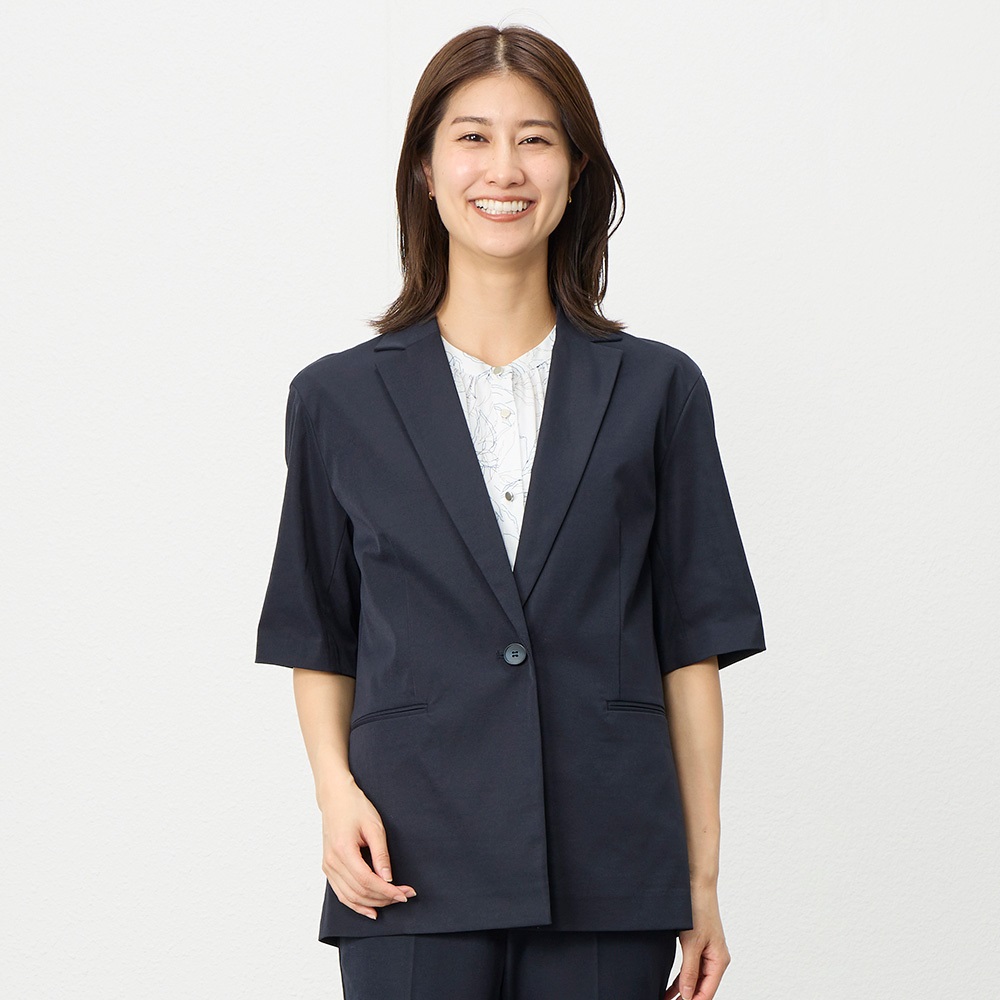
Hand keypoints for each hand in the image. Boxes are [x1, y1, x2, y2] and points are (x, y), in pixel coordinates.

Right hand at [318, 775, 416, 919]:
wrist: (335, 798)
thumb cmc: (355, 807)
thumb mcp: (374, 826)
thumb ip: (381, 854)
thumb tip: (388, 879)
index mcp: (343, 850)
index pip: (367, 881)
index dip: (387, 891)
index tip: (404, 893)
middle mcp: (332, 862)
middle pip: (360, 892)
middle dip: (384, 898)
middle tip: (405, 895)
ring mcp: (328, 867)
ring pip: (350, 897)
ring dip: (372, 903)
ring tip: (392, 902)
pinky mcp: (328, 868)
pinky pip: (341, 894)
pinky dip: (356, 904)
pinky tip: (370, 909)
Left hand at [664, 881, 730, 999]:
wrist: (696, 884)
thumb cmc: (698, 910)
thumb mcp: (692, 943)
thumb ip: (689, 970)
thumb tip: (687, 995)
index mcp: (719, 961)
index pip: (707, 992)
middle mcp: (715, 960)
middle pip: (702, 988)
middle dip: (687, 998)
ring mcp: (707, 954)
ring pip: (695, 980)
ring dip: (682, 991)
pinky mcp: (698, 947)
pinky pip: (690, 969)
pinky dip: (680, 979)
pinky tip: (670, 989)